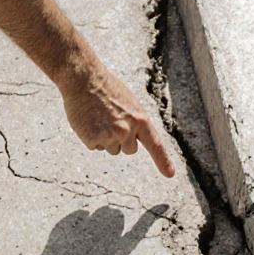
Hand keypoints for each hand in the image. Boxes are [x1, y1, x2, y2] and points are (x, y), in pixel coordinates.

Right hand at [59, 65, 176, 177]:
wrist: (84, 80)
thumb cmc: (107, 88)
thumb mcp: (130, 104)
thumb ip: (135, 123)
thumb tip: (134, 140)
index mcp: (140, 119)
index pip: (155, 145)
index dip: (163, 161)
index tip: (170, 174)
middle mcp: (127, 131)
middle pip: (129, 150)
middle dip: (122, 141)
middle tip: (112, 121)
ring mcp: (109, 136)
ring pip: (112, 149)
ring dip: (106, 139)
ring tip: (99, 118)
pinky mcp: (93, 140)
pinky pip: (96, 147)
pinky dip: (91, 137)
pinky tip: (89, 121)